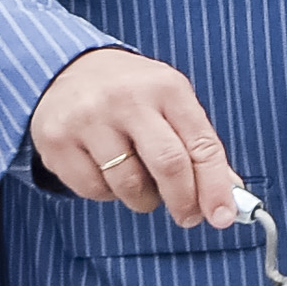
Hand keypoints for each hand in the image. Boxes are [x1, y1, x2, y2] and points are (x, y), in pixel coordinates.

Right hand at [27, 46, 233, 225]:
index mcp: (166, 87)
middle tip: (187, 217)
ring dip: (143, 199)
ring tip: (140, 181)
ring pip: (129, 185)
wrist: (65, 68)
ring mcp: (88, 119)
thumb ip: (198, 144)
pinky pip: (93, 189)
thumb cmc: (129, 91)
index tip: (223, 216)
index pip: (201, 145)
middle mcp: (127, 99)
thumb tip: (228, 194)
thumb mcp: (169, 102)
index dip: (215, 187)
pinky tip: (105, 171)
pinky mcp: (57, 140)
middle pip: (168, 165)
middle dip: (183, 201)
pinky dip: (107, 192)